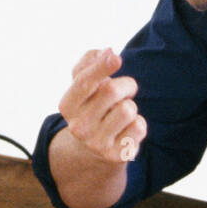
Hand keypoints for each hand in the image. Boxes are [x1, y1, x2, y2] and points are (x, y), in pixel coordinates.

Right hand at [58, 48, 146, 164]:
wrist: (94, 150)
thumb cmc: (92, 106)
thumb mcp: (83, 84)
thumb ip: (89, 62)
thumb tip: (107, 52)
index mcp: (67, 106)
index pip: (84, 82)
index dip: (101, 66)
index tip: (115, 57)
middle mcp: (79, 127)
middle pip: (111, 90)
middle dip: (126, 85)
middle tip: (126, 91)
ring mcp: (97, 144)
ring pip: (128, 109)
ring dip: (131, 106)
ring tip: (122, 113)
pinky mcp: (117, 155)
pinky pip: (139, 127)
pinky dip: (138, 124)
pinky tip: (127, 129)